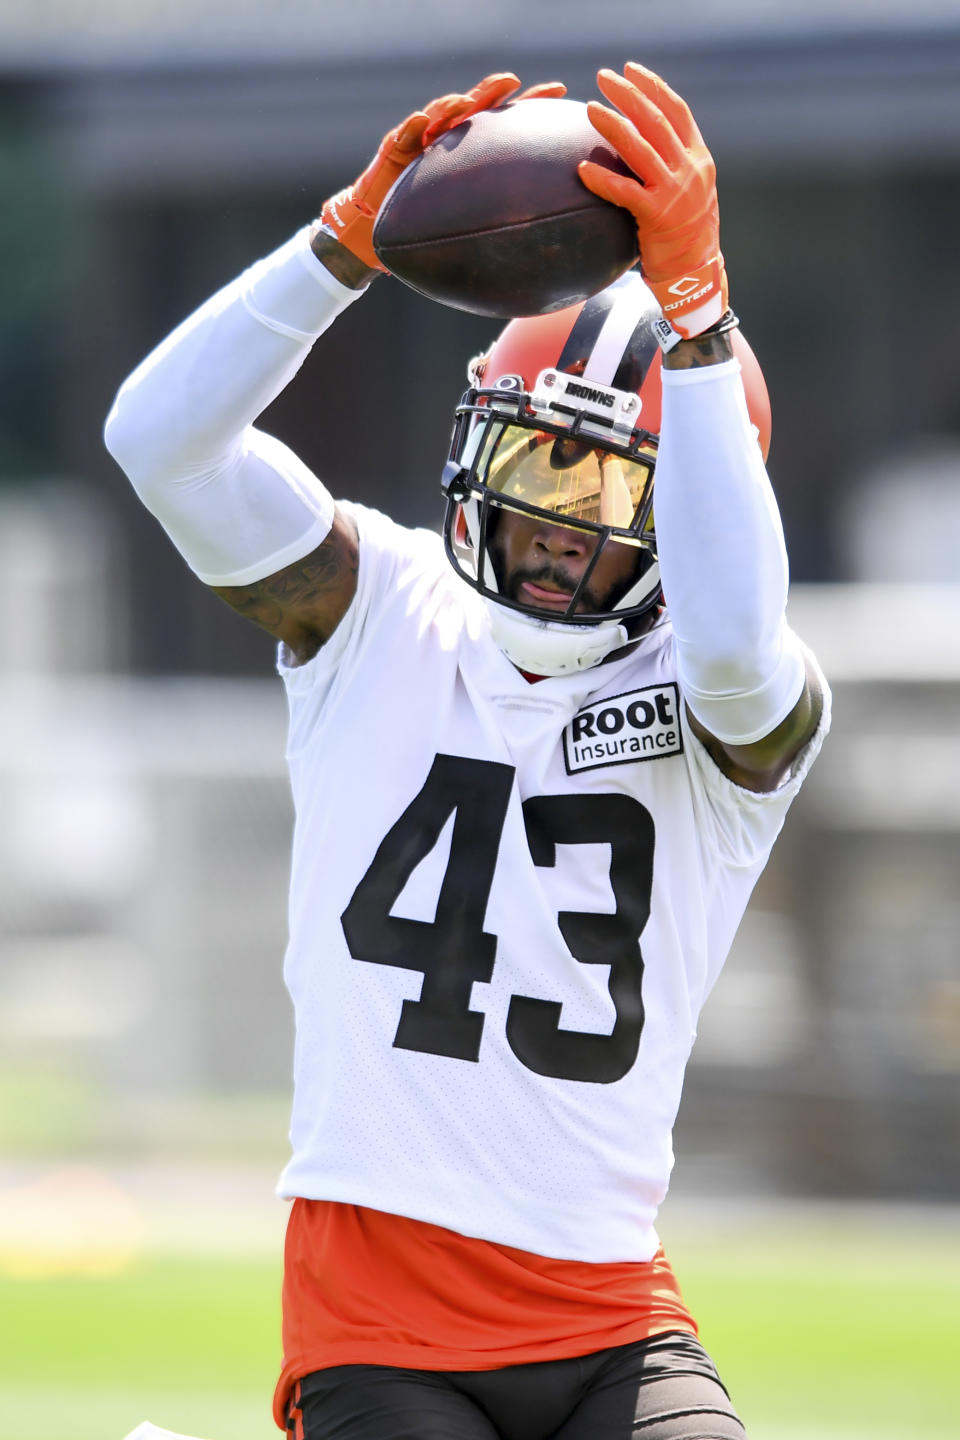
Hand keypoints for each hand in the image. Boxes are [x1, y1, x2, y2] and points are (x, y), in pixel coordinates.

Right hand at [320, 75, 566, 270]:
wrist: (382, 231)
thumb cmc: (431, 229)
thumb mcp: (472, 227)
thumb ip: (502, 228)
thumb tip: (549, 250)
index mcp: (475, 151)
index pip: (507, 122)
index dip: (531, 104)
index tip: (559, 92)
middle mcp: (451, 138)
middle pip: (477, 107)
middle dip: (495, 91)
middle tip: (514, 82)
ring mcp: (422, 140)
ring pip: (440, 115)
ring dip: (453, 105)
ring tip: (466, 101)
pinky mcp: (394, 149)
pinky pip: (403, 136)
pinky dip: (413, 128)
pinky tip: (423, 122)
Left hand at [578, 63, 726, 338]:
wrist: (695, 276)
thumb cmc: (684, 237)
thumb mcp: (687, 194)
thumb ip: (669, 168)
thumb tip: (635, 146)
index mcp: (699, 159)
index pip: (677, 111)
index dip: (653, 87)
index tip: (631, 70)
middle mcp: (691, 170)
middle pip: (657, 121)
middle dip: (629, 94)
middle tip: (603, 77)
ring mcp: (676, 193)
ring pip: (642, 148)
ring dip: (614, 125)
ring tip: (590, 109)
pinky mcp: (657, 217)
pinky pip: (625, 192)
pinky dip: (603, 179)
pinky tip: (582, 169)